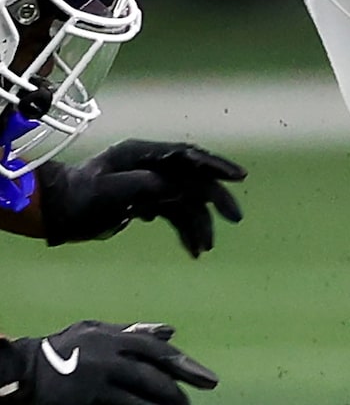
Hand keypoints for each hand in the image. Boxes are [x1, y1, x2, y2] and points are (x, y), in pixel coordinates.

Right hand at [0, 320, 217, 404]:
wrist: (19, 376)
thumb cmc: (63, 351)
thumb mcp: (95, 332)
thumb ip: (134, 333)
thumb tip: (172, 331)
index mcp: (112, 342)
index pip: (159, 353)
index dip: (187, 368)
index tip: (211, 382)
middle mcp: (106, 366)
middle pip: (153, 383)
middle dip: (176, 399)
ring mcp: (94, 394)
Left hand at [37, 141, 245, 256]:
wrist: (56, 212)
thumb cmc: (77, 198)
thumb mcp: (108, 191)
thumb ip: (144, 185)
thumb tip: (179, 188)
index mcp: (142, 155)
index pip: (186, 156)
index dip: (214, 165)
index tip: (238, 176)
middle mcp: (152, 167)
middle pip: (193, 179)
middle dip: (215, 199)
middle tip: (235, 217)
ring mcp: (152, 185)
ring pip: (187, 201)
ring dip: (199, 224)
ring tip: (204, 248)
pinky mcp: (149, 202)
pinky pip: (176, 215)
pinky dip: (186, 231)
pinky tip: (193, 250)